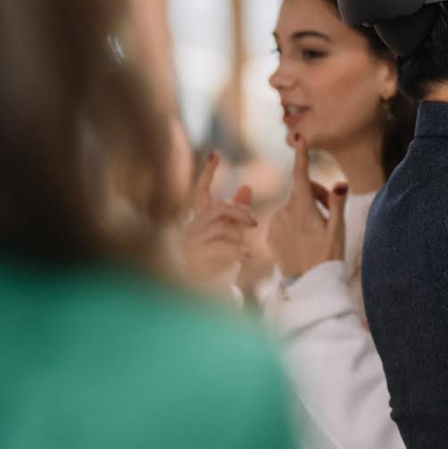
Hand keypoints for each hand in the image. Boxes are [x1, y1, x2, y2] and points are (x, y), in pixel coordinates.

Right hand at [181, 150, 255, 287]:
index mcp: (198, 221)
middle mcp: (191, 229)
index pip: (201, 192)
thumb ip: (236, 212)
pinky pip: (224, 247)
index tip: (215, 154)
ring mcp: (191, 244)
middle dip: (240, 212)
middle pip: (218, 208)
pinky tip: (246, 258)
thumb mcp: (230, 234)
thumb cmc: (218, 262)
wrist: (208, 294)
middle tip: (255, 223)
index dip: (208, 172)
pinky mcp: (197, 259)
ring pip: (221, 227)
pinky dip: (239, 251)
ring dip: (239, 234)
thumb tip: (246, 187)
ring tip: (248, 245)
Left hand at [267, 133, 346, 279]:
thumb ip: (337, 203)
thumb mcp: (338, 229)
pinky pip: (282, 219)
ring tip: (316, 229)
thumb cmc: (328, 257)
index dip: (301, 155)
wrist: (309, 285)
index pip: (301, 176)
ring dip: (303, 209)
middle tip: (329, 210)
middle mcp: (285, 214)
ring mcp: (275, 224)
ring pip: (291, 205)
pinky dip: (293, 222)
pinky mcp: (270, 235)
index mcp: (303, 209)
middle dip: (313, 194)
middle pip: (300, 191)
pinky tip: (303, 238)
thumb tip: (339, 183)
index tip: (299, 137)